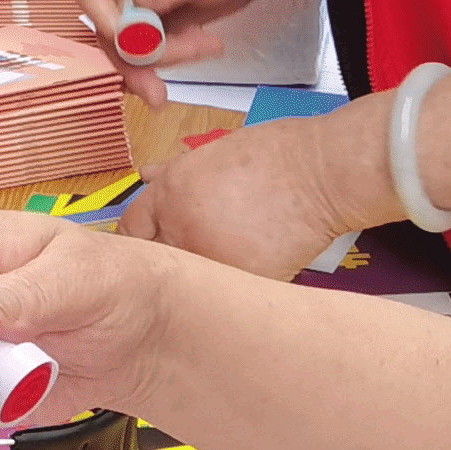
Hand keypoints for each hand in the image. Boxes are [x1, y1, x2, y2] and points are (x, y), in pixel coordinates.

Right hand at [77, 0, 288, 83]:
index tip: (128, 43)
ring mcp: (138, 4)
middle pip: (107, 27)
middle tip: (163, 82)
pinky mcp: (154, 24)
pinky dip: (171, 60)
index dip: (101, 18)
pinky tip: (205, 47)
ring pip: (126, 47)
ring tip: (207, 48)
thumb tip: (139, 0)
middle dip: (135, 57)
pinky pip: (148, 52)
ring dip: (159, 62)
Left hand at [116, 105, 371, 281]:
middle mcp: (182, 231)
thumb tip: (147, 175)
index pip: (130, 231)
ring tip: (211, 274)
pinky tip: (241, 279)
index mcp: (169, 197)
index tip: (145, 246)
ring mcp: (213, 260)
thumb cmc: (270, 155)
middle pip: (153, 262)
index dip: (137, 238)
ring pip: (187, 284)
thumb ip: (172, 173)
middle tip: (175, 264)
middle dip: (161, 262)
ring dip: (194, 281)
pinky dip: (230, 291)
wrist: (319, 172)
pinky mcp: (245, 283)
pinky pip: (224, 295)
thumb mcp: (208, 154)